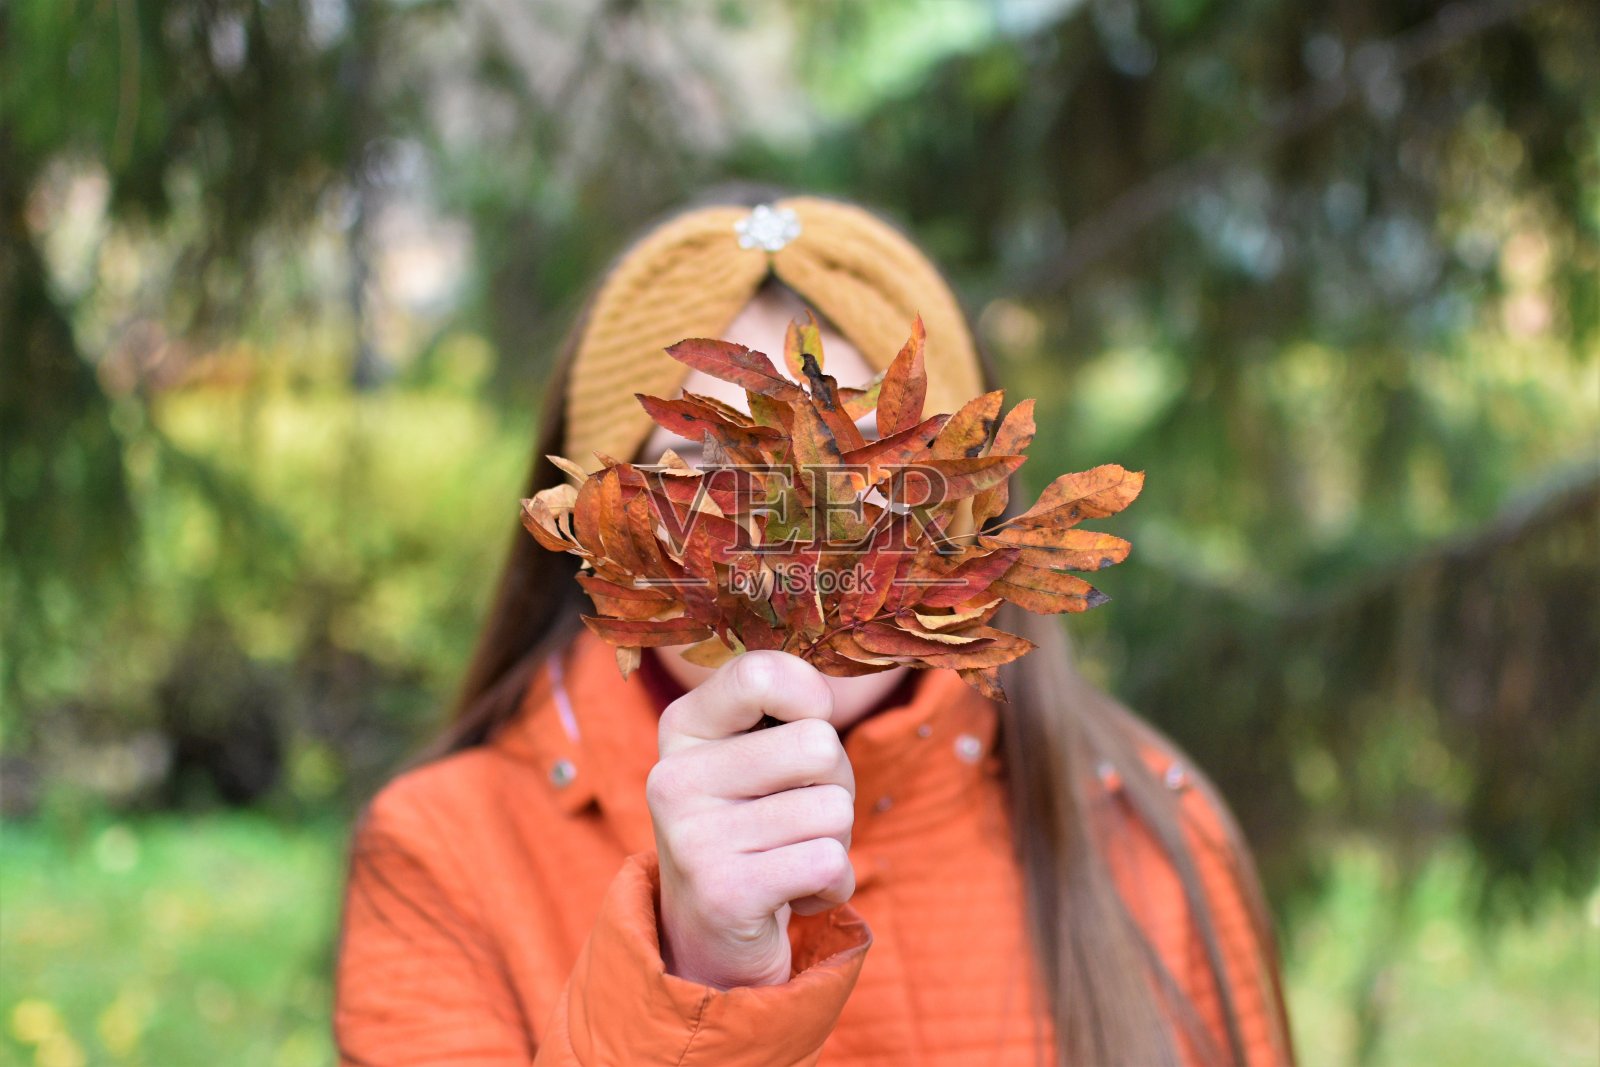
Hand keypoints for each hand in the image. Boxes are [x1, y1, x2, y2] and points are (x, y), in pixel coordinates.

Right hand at [647, 651, 855, 988]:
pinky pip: (830, 862)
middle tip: (797, 818)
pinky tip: (794, 893)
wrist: (711, 937)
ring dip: (834, 841)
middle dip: (834, 785)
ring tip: (789, 857)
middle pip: (819, 745)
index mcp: (681, 729)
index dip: (811, 697)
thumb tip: (825, 695)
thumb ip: (785, 710)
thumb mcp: (754, 755)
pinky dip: (833, 884)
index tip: (805, 727)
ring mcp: (693, 837)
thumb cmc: (754, 825)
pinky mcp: (724, 893)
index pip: (761, 674)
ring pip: (833, 808)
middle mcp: (673, 777)